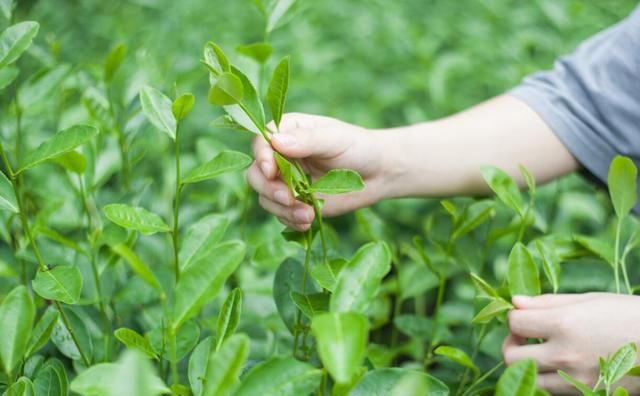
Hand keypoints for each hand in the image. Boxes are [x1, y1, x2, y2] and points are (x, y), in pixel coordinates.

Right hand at [247, 113, 389, 230]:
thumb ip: (307, 140)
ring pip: (266, 197)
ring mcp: (286, 182)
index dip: (261, 156)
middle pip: (256, 173)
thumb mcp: (334, 139)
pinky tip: (308, 221)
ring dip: (282, 209)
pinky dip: (291, 220)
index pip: (261, 142)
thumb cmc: (358, 148)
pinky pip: (281, 214)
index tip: (270, 171)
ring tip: (307, 214)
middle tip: (288, 198)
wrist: (378, 174)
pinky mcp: (295, 203)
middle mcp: (281, 157)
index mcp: (288, 132)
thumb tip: (276, 141)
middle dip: (268, 189)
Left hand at [503, 293, 639, 392]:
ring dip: (526, 363)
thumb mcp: (588, 300)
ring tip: (539, 350)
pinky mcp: (586, 393)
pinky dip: (545, 377)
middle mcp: (564, 354)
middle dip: (512, 343)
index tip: (525, 314)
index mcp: (563, 324)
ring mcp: (574, 378)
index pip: (515, 322)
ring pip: (528, 377)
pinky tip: (557, 363)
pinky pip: (549, 389)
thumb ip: (547, 302)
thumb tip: (514, 302)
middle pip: (511, 356)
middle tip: (524, 335)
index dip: (515, 316)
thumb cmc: (627, 314)